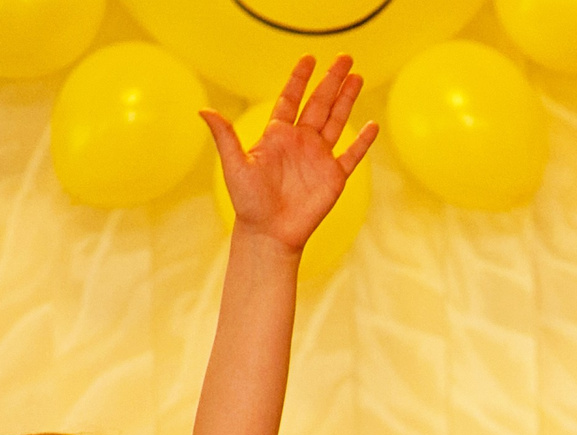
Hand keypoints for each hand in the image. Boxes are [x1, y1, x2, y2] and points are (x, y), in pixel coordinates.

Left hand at [206, 56, 375, 254]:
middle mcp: (300, 142)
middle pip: (319, 103)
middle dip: (331, 80)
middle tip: (345, 58)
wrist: (269, 233)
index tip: (309, 59)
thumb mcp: (234, 166)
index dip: (300, 79)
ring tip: (357, 78)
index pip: (291, 99)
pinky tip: (372, 126)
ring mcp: (318, 158)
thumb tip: (204, 111)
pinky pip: (352, 155)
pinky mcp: (333, 177)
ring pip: (337, 121)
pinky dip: (363, 142)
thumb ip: (226, 136)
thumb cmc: (248, 202)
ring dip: (347, 100)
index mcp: (278, 135)